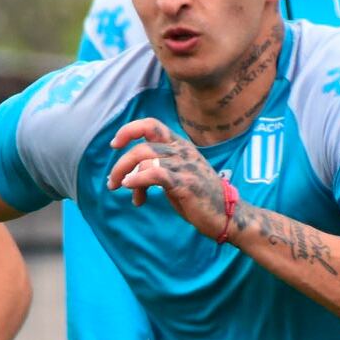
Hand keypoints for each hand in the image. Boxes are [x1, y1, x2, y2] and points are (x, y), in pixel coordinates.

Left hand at [107, 118, 229, 238]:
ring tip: (121, 189)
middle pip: (142, 146)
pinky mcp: (185, 183)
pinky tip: (131, 189)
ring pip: (145, 159)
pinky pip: (155, 174)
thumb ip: (155, 170)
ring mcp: (185, 166)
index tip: (114, 144)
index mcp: (180, 145)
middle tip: (112, 181)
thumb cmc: (199, 197)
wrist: (226, 215)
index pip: (151, 125)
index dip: (129, 130)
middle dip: (121, 163)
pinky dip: (138, 179)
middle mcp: (182, 151)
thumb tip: (128, 177)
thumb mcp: (176, 176)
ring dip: (125, 174)